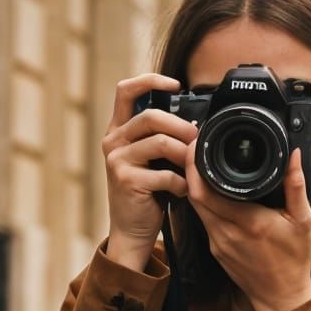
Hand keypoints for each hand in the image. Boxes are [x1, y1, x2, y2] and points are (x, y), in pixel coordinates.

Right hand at [101, 73, 198, 256]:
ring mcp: (117, 161)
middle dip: (181, 126)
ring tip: (192, 169)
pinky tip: (182, 191)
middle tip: (197, 138)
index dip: (150, 80)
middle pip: (151, 116)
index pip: (126, 91)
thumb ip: (161, 136)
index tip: (176, 84)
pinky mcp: (126, 181)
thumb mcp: (151, 158)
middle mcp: (113, 141)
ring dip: (185, 156)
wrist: (131, 230)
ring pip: (161, 143)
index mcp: (118, 130)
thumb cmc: (147, 192)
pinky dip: (180, 183)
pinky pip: (165, 174)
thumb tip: (194, 121)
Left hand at [185, 143, 310, 310]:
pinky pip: (203, 219)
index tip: (198, 144)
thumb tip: (292, 155)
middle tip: (196, 147)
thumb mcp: (302, 220)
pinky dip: (204, 202)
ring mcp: (217, 242)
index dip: (195, 165)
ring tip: (203, 164)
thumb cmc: (294, 261)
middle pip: (193, 195)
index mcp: (247, 223)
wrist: (281, 297)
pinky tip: (212, 191)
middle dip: (190, 169)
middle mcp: (226, 233)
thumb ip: (296, 186)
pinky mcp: (215, 249)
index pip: (206, 190)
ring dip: (195, 185)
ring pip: (196, 207)